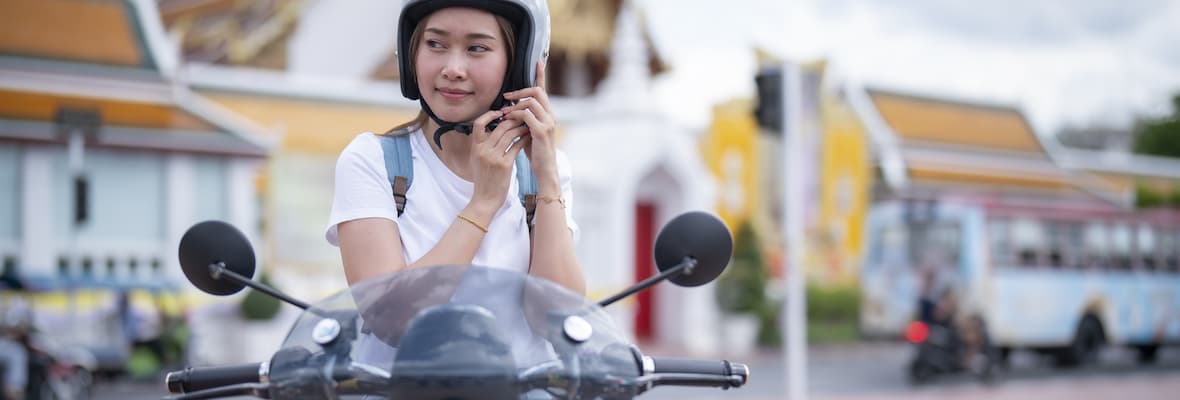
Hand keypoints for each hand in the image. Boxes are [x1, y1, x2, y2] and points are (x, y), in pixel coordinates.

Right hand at [467, 109, 529, 218]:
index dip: (489, 115)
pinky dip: (523, 140)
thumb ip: (482, 146)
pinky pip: (516, 147)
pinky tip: (528, 137)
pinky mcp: (504, 165)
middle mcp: (483, 150)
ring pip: (510, 134)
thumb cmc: (483, 180)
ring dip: (520, 128)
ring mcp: (493, 157)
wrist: (485, 199)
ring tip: (527, 125)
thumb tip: (492, 131)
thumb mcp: (477, 161)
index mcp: (475, 148)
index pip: (478, 124)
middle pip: (500, 127)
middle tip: (521, 116)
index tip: (500, 112)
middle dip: (512, 120)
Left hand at [502, 61, 558, 189]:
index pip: (544, 90)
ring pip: (531, 102)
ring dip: (515, 105)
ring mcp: (548, 123)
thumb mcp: (528, 131)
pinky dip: (516, 116)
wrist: (545, 170)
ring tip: (505, 113)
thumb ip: (523, 119)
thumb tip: (511, 109)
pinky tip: (508, 121)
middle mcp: (551, 115)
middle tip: (507, 97)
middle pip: (537, 92)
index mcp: (548, 114)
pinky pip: (527, 115)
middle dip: (520, 91)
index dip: (541, 75)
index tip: (538, 61)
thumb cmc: (535, 152)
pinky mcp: (542, 131)